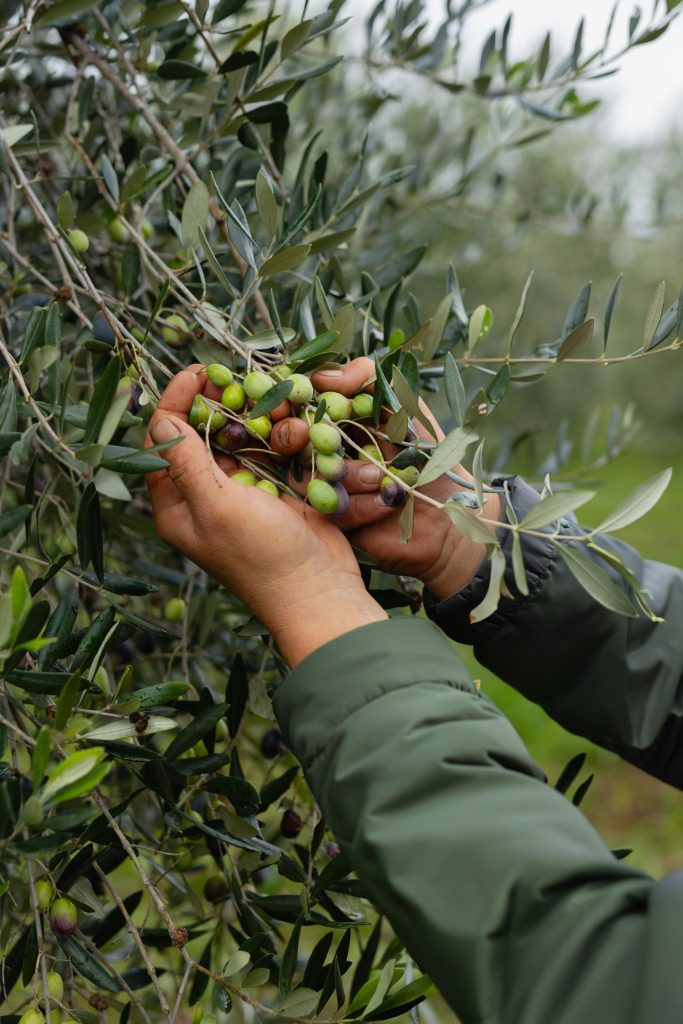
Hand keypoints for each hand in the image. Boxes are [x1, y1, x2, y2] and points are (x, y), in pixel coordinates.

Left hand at [145, 366, 385, 665]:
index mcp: (178, 505)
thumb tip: (160, 419)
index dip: (177, 402)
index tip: (199, 372)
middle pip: (203, 434)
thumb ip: (185, 461)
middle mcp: (205, 497)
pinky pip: (273, 450)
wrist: (319, 590)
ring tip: (275, 399)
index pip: (163, 442)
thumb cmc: (261, 555)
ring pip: (242, 437)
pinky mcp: (278, 491)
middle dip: (222, 403)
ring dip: (258, 416)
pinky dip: (283, 433)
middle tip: (240, 378)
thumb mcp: (215, 505)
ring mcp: (244, 493)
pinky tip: (295, 420)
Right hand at [307, 358, 501, 600]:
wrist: (449, 512)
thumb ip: (369, 379)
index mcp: (333, 419)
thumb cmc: (429, 455)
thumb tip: (323, 377)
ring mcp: (322, 487)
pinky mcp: (331, 521)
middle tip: (311, 435)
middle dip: (292, 435)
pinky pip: (330, 509)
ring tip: (385, 478)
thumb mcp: (405, 407)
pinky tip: (389, 502)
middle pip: (281, 437)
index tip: (294, 396)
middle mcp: (319, 451)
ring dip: (349, 474)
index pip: (293, 402)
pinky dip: (364, 504)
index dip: (286, 399)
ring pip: (304, 475)